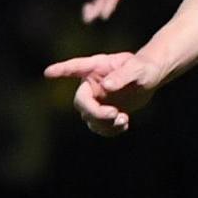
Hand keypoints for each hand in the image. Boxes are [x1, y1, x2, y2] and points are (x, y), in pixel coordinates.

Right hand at [44, 50, 160, 136]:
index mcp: (96, 68)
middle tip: (115, 114)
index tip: (48, 72)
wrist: (150, 78)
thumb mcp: (137, 69)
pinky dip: (110, 130)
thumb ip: (122, 76)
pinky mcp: (103, 112)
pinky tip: (124, 124)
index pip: (74, 68)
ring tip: (124, 120)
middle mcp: (91, 84)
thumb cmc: (144, 67)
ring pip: (89, 118)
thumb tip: (106, 86)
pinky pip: (99, 126)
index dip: (61, 71)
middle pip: (81, 103)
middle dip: (95, 113)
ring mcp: (96, 99)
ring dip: (104, 124)